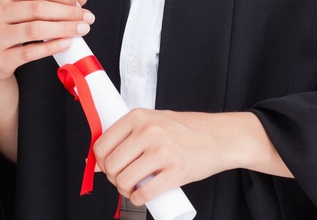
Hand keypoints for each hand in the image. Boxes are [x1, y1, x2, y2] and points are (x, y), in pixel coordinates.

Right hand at [0, 0, 92, 89]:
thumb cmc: (5, 32)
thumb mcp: (22, 11)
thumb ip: (51, 0)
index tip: (79, 3)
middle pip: (39, 8)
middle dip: (68, 12)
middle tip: (86, 18)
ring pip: (36, 29)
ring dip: (63, 28)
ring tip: (81, 30)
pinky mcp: (0, 58)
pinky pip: (31, 52)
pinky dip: (51, 47)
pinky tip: (66, 44)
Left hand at [92, 110, 291, 205]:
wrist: (219, 136)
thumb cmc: (184, 130)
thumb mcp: (153, 122)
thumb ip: (128, 136)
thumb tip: (96, 162)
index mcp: (138, 117)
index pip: (101, 145)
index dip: (100, 161)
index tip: (107, 167)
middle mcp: (148, 131)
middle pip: (110, 165)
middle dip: (112, 177)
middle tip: (123, 179)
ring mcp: (162, 151)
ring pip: (124, 180)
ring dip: (124, 190)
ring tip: (133, 187)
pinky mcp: (177, 171)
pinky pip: (145, 193)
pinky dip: (138, 200)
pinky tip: (142, 196)